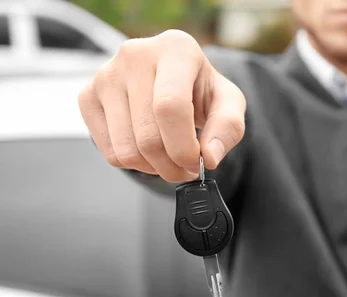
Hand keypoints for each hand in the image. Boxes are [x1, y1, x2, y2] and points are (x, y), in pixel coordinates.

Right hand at [78, 29, 245, 182]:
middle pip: (148, 136)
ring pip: (127, 149)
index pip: (171, 107)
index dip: (184, 147)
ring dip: (153, 168)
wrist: (174, 80)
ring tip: (171, 159)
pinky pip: (109, 152)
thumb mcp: (229, 103)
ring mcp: (105, 75)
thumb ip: (228, 128)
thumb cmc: (201, 90)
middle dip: (172, 165)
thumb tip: (210, 157)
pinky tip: (149, 151)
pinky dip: (133, 164)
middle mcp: (135, 55)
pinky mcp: (87, 96)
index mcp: (175, 48)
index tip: (197, 163)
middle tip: (187, 168)